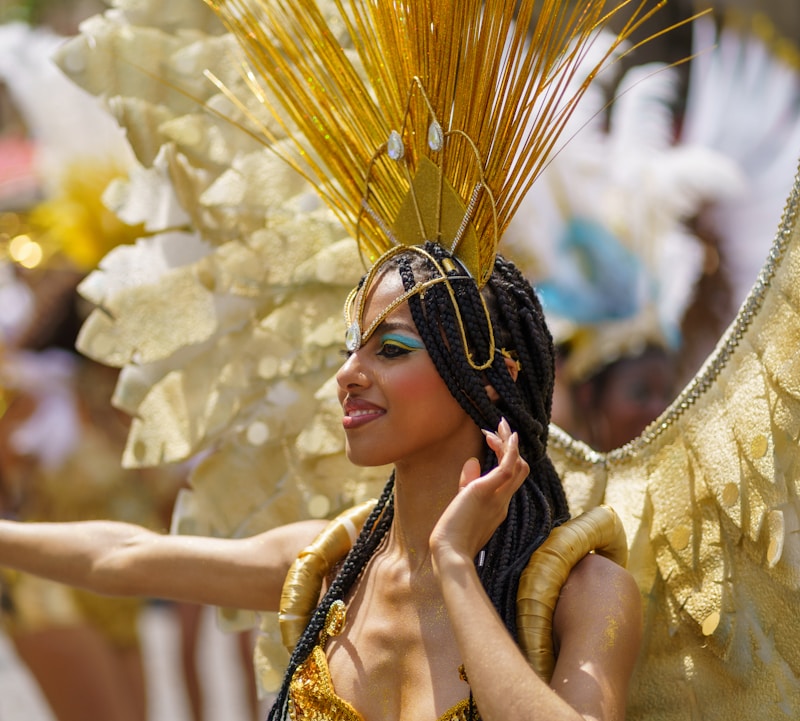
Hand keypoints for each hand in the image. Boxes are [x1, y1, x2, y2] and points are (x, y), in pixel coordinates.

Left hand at [430, 418, 528, 566]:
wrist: (449, 554)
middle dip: (512, 446)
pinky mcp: (486, 491)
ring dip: (509, 442)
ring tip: (500, 424)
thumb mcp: (462, 505)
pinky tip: (507, 435)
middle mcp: (503, 501)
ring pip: (517, 464)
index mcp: (498, 506)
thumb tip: (472, 461)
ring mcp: (498, 497)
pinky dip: (510, 449)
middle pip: (520, 468)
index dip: (508, 457)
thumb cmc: (452, 536)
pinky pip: (507, 467)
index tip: (494, 441)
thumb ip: (468, 484)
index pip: (512, 478)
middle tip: (502, 426)